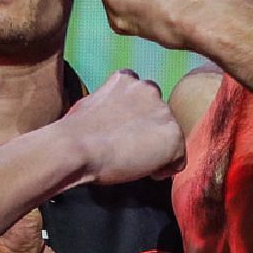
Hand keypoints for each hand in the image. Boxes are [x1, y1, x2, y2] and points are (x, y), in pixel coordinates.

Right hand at [58, 69, 185, 184]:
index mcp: (126, 80)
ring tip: (138, 163)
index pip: (143, 96)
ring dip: (158, 149)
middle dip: (150, 131)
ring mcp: (163, 112)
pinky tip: (147, 173)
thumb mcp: (91, 105)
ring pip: (170, 136)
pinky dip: (165, 168)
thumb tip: (111, 122)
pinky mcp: (172, 136)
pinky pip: (178, 159)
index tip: (126, 132)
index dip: (137, 117)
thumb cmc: (74, 133)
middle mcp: (149, 89)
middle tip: (132, 150)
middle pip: (160, 115)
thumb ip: (110, 105)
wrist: (75, 147)